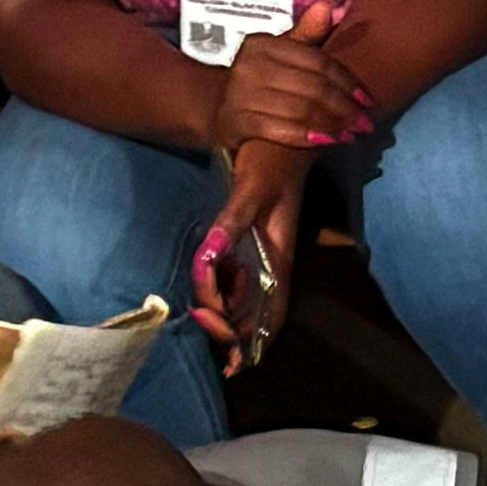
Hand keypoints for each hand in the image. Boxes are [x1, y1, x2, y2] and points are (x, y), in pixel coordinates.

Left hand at [191, 139, 306, 375]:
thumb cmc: (273, 158)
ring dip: (223, 309)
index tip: (223, 353)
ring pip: (244, 299)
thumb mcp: (251, 188)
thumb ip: (230, 223)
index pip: (268, 316)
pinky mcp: (254, 241)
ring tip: (200, 309)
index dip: (248, 341)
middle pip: (253, 315)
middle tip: (197, 321)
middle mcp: (274, 264)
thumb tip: (209, 256)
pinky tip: (207, 283)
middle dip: (227, 329)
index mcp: (278, 258)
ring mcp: (264, 254)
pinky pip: (238, 277)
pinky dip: (221, 288)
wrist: (289, 132)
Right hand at [203, 0, 360, 154]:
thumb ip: (306, 34)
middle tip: (366, 123)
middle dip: (344, 107)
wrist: (216, 109)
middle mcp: (250, 65)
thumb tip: (328, 4)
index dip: (346, 81)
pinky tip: (326, 143)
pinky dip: (307, 137)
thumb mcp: (279, 55)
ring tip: (351, 134)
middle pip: (311, 87)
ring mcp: (241, 94)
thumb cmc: (259, 80)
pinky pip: (280, 130)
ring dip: (331, 125)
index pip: (316, 62)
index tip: (367, 100)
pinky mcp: (237, 122)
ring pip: (299, 110)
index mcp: (263, 44)